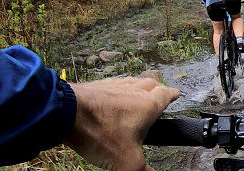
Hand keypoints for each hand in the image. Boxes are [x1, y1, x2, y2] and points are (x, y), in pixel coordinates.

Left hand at [65, 77, 179, 170]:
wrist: (67, 113)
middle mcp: (134, 90)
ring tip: (137, 94)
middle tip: (159, 94)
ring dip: (138, 86)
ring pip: (133, 81)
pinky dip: (116, 89)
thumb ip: (143, 170)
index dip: (172, 95)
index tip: (176, 95)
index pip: (167, 94)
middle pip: (152, 84)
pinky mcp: (96, 86)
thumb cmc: (102, 133)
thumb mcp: (127, 161)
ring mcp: (115, 86)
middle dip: (157, 89)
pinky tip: (111, 97)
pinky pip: (112, 84)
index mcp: (148, 105)